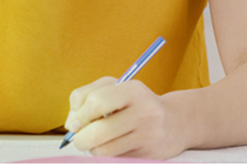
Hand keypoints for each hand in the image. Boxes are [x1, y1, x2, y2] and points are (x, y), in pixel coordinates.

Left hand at [64, 77, 186, 159]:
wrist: (175, 123)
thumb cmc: (133, 104)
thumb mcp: (111, 89)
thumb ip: (83, 98)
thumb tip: (71, 125)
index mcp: (132, 90)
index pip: (97, 102)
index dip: (80, 115)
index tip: (77, 122)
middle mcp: (144, 112)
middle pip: (99, 132)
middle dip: (81, 138)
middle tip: (79, 138)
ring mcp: (148, 136)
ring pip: (105, 150)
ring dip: (92, 149)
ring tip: (95, 143)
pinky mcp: (149, 155)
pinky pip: (115, 159)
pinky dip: (106, 156)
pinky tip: (111, 148)